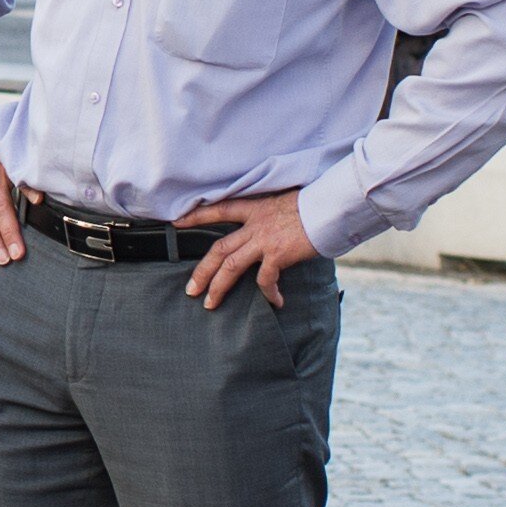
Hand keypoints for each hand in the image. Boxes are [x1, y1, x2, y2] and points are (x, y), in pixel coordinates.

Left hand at [182, 190, 319, 311]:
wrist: (329, 206)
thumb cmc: (314, 204)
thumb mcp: (286, 202)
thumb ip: (273, 216)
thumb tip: (273, 228)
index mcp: (255, 208)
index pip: (219, 209)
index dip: (196, 216)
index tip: (176, 222)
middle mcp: (255, 224)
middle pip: (218, 249)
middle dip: (202, 271)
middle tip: (191, 290)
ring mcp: (264, 239)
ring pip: (231, 266)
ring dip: (218, 287)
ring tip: (210, 303)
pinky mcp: (278, 254)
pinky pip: (265, 279)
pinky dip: (268, 293)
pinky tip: (275, 302)